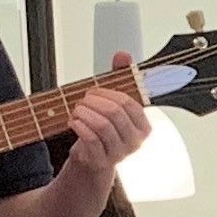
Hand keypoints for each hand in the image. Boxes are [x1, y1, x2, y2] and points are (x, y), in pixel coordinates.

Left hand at [64, 57, 153, 177]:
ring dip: (85, 113)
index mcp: (143, 126)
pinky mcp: (102, 161)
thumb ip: (120, 77)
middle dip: (94, 102)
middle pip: (114, 113)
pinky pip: (90, 139)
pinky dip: (79, 126)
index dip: (108, 93)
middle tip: (83, 100)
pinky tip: (73, 121)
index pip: (128, 103)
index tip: (94, 91)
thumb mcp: (114, 103)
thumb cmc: (105, 130)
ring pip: (102, 125)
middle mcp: (135, 141)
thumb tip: (123, 55)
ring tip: (77, 109)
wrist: (93, 159)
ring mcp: (119, 153)